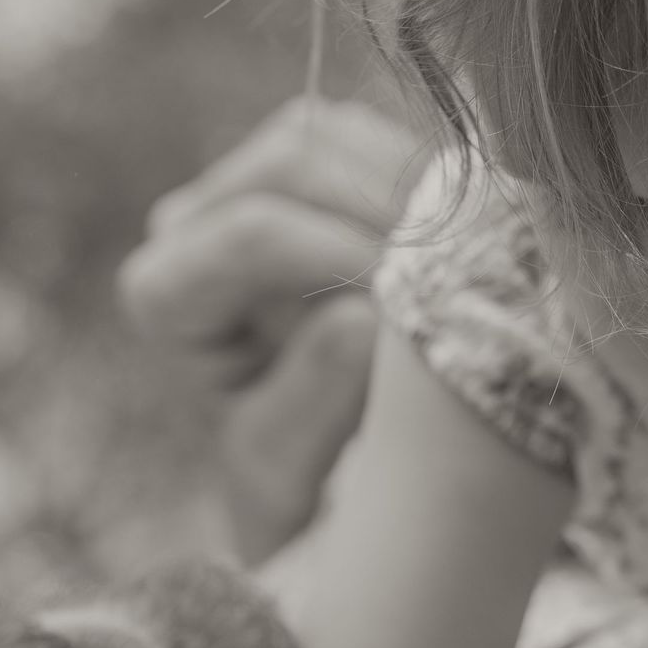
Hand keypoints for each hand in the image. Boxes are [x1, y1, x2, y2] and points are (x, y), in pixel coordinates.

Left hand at [117, 96, 432, 560]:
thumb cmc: (306, 509)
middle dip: (382, 216)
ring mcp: (272, 192)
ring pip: (344, 137)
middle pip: (294, 161)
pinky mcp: (341, 175)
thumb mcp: (294, 477)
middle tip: (450, 284)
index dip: (331, 257)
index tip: (399, 313)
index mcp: (168, 296)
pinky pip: (389, 139)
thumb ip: (314, 402)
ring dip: (417, 196)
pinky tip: (479, 246)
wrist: (350, 505)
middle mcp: (205, 226)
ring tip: (470, 272)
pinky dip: (442, 183)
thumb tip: (366, 313)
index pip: (246, 234)